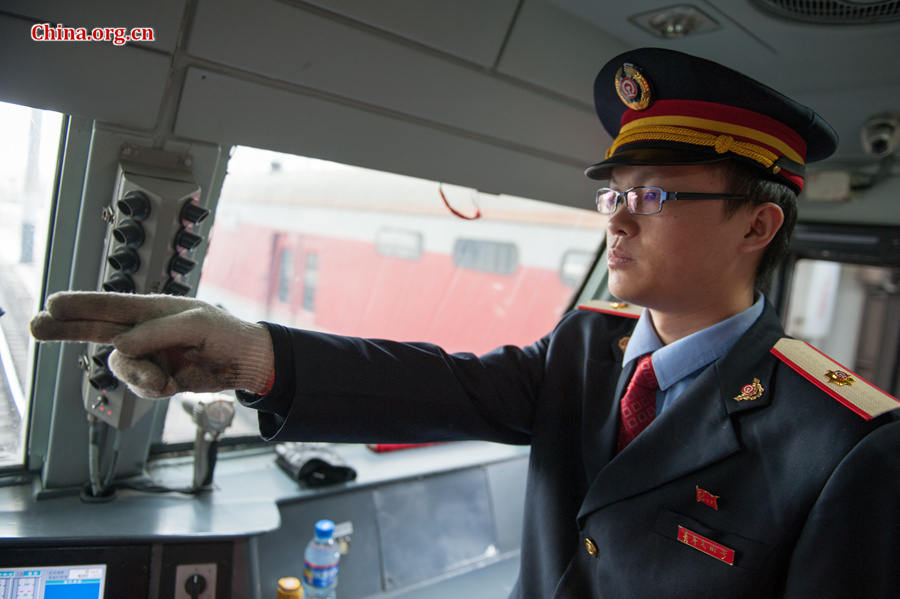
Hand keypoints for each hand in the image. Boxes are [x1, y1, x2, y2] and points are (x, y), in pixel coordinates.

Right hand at [30, 292, 273, 398]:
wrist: (248, 362)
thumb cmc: (227, 333)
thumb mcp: (197, 324)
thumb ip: (157, 332)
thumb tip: (120, 345)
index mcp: (155, 309)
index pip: (112, 305)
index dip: (81, 305)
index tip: (53, 305)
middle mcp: (146, 330)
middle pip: (98, 328)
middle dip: (67, 328)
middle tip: (37, 325)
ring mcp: (150, 354)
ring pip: (122, 366)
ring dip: (139, 376)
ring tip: (163, 381)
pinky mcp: (157, 376)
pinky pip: (139, 386)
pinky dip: (152, 388)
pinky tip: (171, 384)